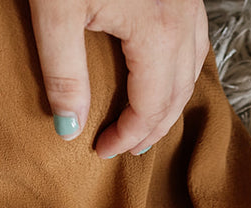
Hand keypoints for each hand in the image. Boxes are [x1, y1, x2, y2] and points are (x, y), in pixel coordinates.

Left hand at [28, 0, 209, 157]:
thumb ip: (64, 73)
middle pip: (178, 93)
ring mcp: (190, 1)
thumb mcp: (56, 13)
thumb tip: (69, 128)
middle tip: (127, 149)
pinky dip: (180, 69)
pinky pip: (194, 41)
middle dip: (152, 128)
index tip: (101, 151)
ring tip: (144, 123)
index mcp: (158, 33)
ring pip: (192, 68)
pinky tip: (161, 75)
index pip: (150, 107)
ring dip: (170, 101)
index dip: (127, 136)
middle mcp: (184, 19)